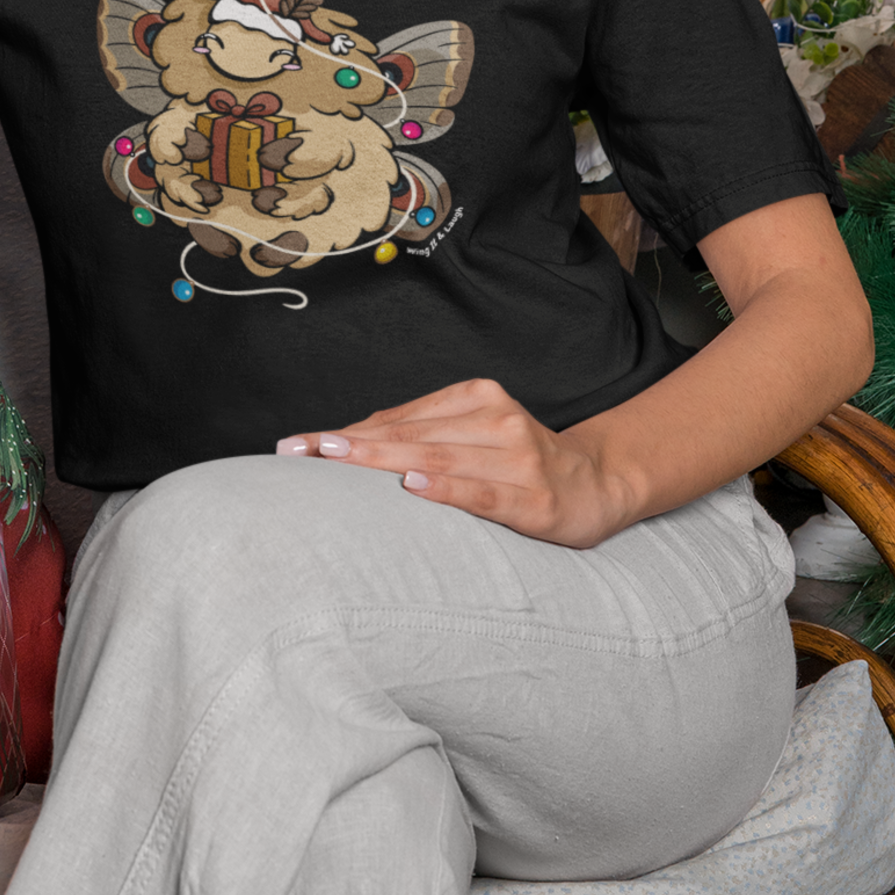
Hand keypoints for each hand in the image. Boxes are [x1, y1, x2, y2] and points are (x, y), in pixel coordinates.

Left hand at [277, 379, 634, 548]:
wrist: (598, 484)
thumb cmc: (517, 463)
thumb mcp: (472, 436)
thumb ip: (419, 434)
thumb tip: (346, 442)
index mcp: (477, 398)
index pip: (397, 419)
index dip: (344, 432)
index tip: (296, 445)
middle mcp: (497, 419)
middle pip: (409, 435)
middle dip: (348, 446)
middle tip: (298, 453)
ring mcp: (518, 457)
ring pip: (438, 458)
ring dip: (382, 461)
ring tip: (336, 461)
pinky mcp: (534, 497)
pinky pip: (482, 491)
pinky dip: (446, 488)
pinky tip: (414, 487)